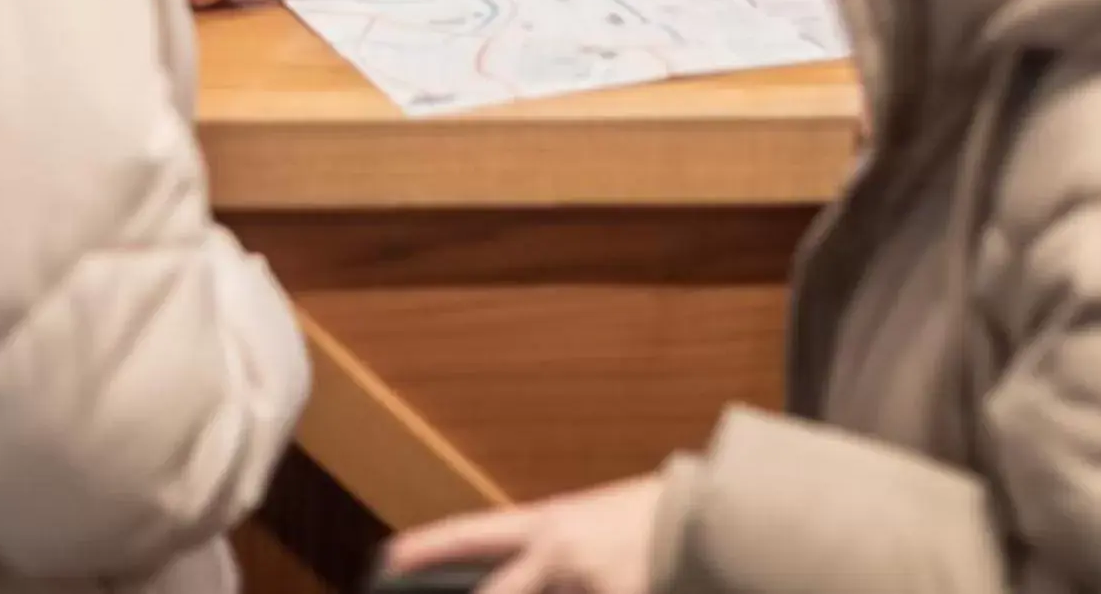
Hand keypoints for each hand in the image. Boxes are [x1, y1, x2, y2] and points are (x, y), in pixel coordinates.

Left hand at [381, 475, 662, 593]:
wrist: (712, 517)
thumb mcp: (598, 520)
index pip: (472, 534)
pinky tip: (614, 586)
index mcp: (551, 522)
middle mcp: (557, 555)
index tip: (388, 559)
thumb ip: (559, 549)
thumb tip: (534, 574)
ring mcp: (584, 585)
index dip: (427, 548)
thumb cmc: (659, 514)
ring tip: (584, 581)